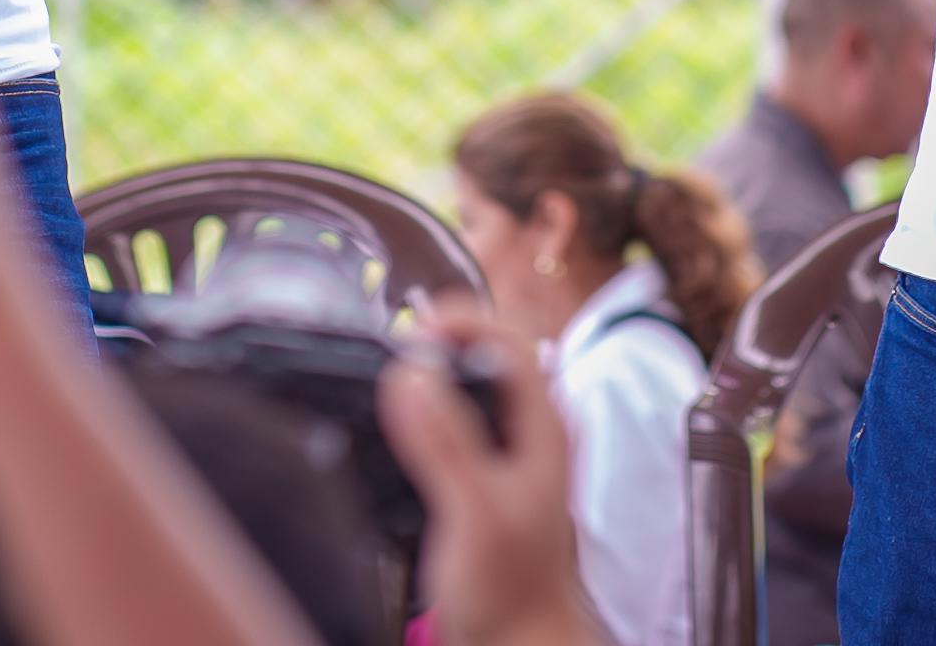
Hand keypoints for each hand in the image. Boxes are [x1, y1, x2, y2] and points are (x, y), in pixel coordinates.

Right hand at [379, 304, 605, 645]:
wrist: (518, 643)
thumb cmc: (511, 593)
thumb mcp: (472, 510)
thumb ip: (444, 441)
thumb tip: (412, 372)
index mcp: (544, 429)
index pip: (511, 340)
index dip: (461, 321)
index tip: (411, 331)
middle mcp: (533, 433)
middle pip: (492, 355)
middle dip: (442, 340)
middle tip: (394, 348)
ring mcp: (511, 455)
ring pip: (474, 386)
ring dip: (434, 373)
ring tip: (391, 375)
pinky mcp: (486, 479)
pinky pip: (458, 421)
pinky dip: (429, 409)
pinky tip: (401, 423)